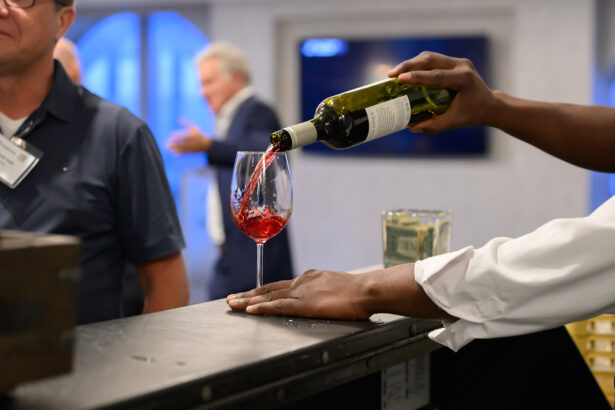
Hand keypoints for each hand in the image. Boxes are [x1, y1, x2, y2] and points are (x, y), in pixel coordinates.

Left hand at [167, 119, 211, 152]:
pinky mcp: (191, 152)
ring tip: (167, 147)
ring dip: (174, 148)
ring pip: (182, 148)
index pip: (184, 135)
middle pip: (182, 142)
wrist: (206, 145)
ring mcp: (191, 148)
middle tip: (167, 142)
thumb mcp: (194, 127)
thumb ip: (186, 123)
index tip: (170, 134)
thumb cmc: (198, 134)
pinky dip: (178, 153)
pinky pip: (184, 153)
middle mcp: (192, 142)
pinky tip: (172, 152)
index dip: (177, 135)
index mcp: (193, 135)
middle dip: (174, 143)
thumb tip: (179, 118)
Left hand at [227, 264, 453, 320]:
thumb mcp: (336, 287)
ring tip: (232, 304)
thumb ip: (324, 291)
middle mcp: (301, 281)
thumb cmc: (358, 291)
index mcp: (309, 278)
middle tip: (231, 298)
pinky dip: (262, 308)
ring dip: (248, 301)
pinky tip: (250, 310)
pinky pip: (278, 306)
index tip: (249, 294)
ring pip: (268, 296)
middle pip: (269, 288)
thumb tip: (322, 297)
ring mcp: (302, 292)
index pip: (280, 285)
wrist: (366, 289)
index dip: (262, 290)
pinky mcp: (305, 304)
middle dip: (248, 294)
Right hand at [388, 51, 501, 133]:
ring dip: (411, 63)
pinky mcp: (454, 62)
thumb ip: (434, 125)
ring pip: (430, 56)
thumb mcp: (454, 122)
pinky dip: (418, 64)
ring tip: (395, 73)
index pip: (437, 75)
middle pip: (430, 59)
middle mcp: (462, 65)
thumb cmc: (473, 114)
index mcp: (464, 79)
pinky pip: (433, 59)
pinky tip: (407, 72)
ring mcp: (458, 61)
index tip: (400, 79)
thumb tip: (413, 128)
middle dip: (408, 65)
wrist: (490, 104)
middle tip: (391, 74)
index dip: (417, 76)